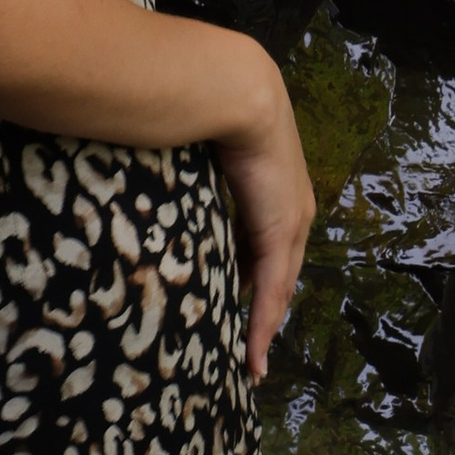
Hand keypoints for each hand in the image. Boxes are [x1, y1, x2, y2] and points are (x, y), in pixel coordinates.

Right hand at [213, 53, 316, 382]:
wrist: (237, 91)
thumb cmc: (212, 107)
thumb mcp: (205, 148)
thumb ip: (193, 167)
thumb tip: (160, 164)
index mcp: (278, 188)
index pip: (267, 243)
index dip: (254, 274)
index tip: (237, 297)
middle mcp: (294, 209)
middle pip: (278, 272)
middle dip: (263, 309)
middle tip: (247, 344)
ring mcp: (292, 222)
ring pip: (278, 288)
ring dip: (263, 327)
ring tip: (251, 362)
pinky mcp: (282, 233)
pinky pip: (272, 290)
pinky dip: (262, 325)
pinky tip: (254, 355)